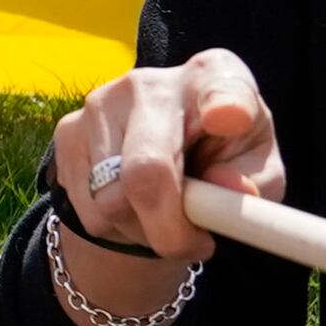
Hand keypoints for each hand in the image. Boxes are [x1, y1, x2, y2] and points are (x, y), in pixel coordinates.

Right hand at [43, 53, 282, 325]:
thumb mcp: (257, 170)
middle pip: (148, 170)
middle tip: (192, 246)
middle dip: (168, 229)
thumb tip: (230, 190)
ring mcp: (100, 103)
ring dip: (141, 230)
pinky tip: (133, 206)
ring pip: (111, 202)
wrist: (168, 147)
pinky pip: (87, 208)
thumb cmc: (222, 155)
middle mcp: (150, 83)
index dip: (225, 106)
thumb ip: (256, 181)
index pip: (220, 89)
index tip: (229, 118)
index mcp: (214, 79)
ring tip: (164, 217)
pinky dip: (113, 226)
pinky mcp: (68, 130)